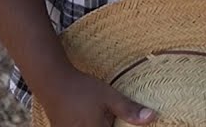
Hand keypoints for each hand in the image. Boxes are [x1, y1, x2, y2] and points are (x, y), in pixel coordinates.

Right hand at [31, 68, 155, 126]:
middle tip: (111, 116)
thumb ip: (129, 110)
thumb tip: (152, 117)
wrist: (53, 83)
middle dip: (113, 125)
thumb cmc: (82, 89)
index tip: (123, 123)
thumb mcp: (109, 97)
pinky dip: (91, 125)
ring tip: (105, 117)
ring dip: (102, 125)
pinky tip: (93, 119)